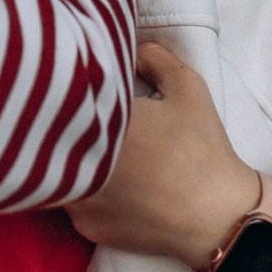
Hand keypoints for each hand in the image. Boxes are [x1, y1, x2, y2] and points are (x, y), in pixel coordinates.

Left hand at [66, 42, 271, 271]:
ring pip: (57, 169)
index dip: (66, 86)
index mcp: (101, 124)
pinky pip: (72, 200)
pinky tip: (112, 182)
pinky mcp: (85, 226)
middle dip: (63, 120)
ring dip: (69, 155)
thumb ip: (152, 56)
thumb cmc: (203, 149)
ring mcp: (78, 200)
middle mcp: (80, 164)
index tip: (78, 81)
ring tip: (96, 146)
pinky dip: (83, 188)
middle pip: (51, 133)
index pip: (63, 95)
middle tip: (84, 113)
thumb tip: (128, 46)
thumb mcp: (186, 88)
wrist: (219, 217)